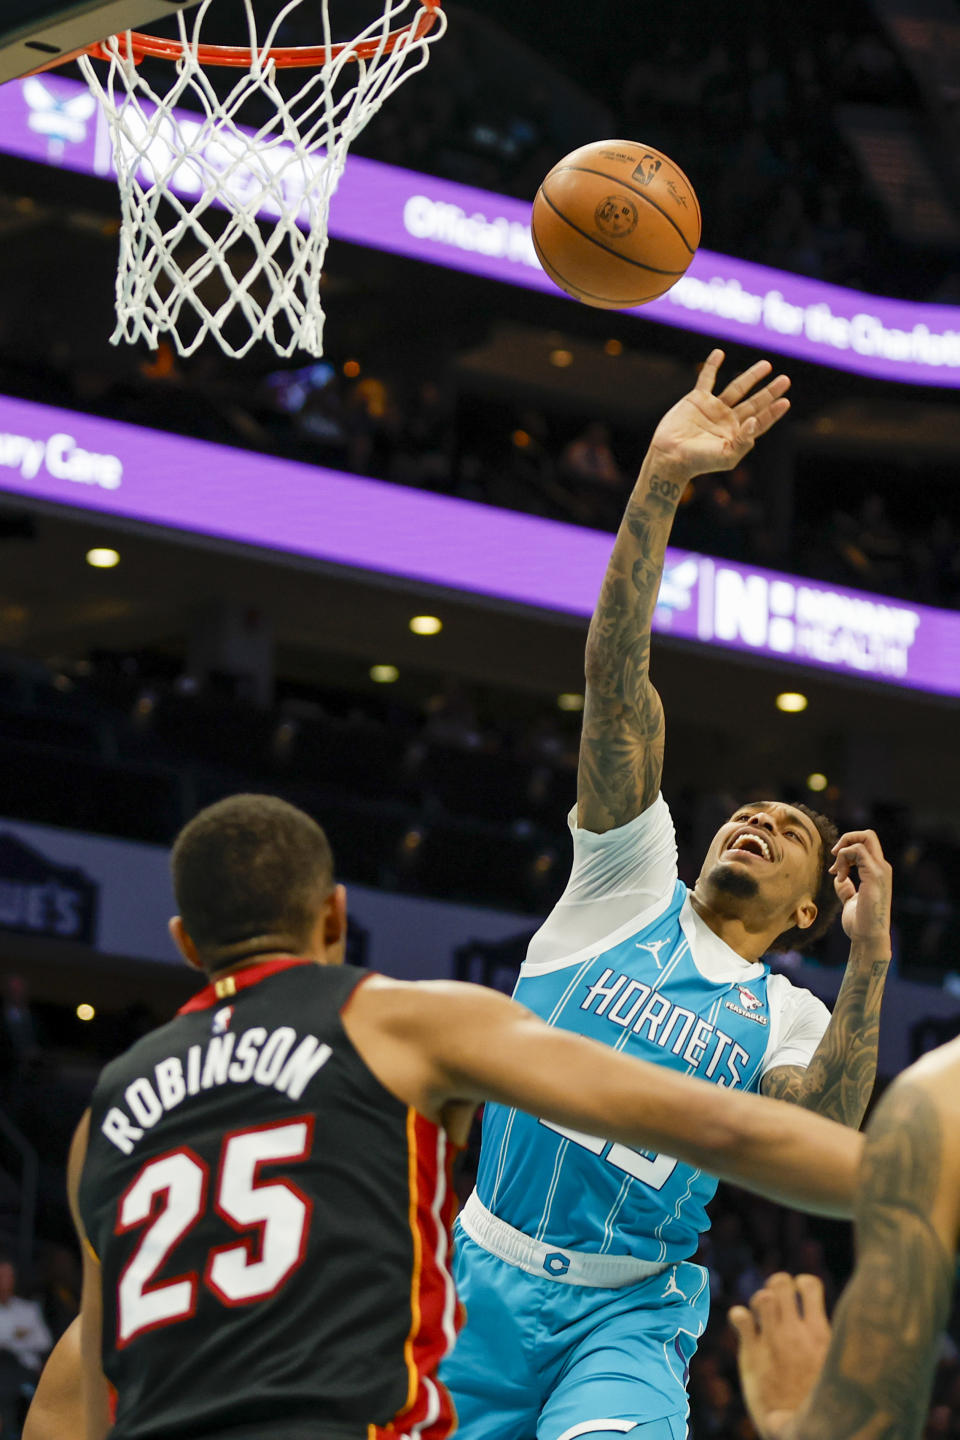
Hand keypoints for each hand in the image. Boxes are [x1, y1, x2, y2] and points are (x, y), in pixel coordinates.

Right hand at [648, 349, 790, 479]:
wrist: (670, 456)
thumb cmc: (699, 461)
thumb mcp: (727, 456)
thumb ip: (744, 441)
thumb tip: (755, 420)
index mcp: (737, 435)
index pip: (760, 420)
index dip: (773, 412)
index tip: (785, 401)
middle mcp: (728, 420)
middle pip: (754, 402)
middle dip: (769, 391)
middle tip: (785, 380)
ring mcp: (713, 408)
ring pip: (737, 388)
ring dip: (752, 376)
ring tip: (767, 365)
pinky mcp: (697, 399)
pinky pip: (707, 379)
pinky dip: (712, 366)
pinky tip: (720, 353)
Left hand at [730, 1273, 831, 1439]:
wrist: (804, 1432)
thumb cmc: (822, 1401)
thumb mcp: (836, 1367)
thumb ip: (829, 1343)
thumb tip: (829, 1324)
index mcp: (821, 1334)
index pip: (809, 1284)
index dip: (802, 1284)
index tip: (800, 1297)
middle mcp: (795, 1333)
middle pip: (781, 1282)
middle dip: (778, 1285)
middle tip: (779, 1302)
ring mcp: (772, 1342)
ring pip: (761, 1296)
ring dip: (759, 1300)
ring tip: (763, 1315)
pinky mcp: (752, 1355)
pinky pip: (740, 1317)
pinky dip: (739, 1316)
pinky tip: (745, 1327)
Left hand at [829, 830, 892, 948]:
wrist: (868, 938)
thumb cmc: (860, 924)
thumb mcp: (851, 901)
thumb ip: (846, 889)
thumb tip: (839, 880)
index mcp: (878, 872)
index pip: (867, 844)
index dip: (847, 848)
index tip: (835, 868)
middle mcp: (882, 868)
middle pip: (868, 834)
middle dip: (847, 838)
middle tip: (835, 856)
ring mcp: (880, 870)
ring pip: (864, 838)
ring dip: (843, 851)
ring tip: (838, 873)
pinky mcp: (874, 875)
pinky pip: (857, 850)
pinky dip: (843, 859)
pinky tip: (840, 878)